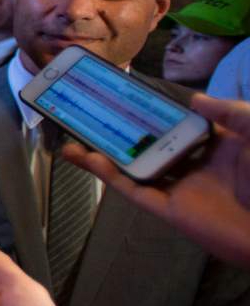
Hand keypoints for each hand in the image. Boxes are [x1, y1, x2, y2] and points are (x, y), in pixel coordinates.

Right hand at [63, 93, 249, 268]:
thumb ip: (230, 112)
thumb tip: (193, 100)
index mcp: (222, 146)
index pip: (182, 124)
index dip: (156, 110)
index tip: (130, 95)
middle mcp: (197, 165)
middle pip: (151, 143)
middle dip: (123, 130)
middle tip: (94, 112)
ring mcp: (181, 188)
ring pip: (135, 167)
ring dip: (105, 153)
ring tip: (74, 135)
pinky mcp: (170, 210)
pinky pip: (134, 190)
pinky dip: (109, 176)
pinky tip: (87, 159)